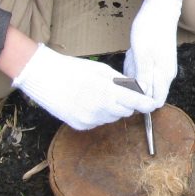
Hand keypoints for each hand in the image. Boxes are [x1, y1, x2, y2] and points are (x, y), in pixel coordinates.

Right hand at [12, 44, 154, 130]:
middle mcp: (100, 109)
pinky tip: (87, 102)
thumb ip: (122, 83)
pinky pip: (98, 122)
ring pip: (112, 117)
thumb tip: (138, 89)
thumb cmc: (74, 69)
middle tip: (117, 92)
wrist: (44, 78)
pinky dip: (98, 114)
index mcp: (107, 92)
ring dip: (111, 109)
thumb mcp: (102, 70)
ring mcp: (90, 119)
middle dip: (126, 103)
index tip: (150, 102)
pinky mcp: (81, 126)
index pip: (137, 103)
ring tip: (97, 95)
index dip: (145, 103)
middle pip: (126, 112)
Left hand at [123, 0, 183, 109]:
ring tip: (132, 56)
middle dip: (135, 84)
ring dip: (134, 72)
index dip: (141, 102)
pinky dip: (135, 64)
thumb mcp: (142, 56)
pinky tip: (134, 53)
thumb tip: (142, 99)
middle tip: (129, 67)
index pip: (156, 101)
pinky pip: (144, 70)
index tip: (128, 91)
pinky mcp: (158, 60)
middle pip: (149, 91)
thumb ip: (143, 79)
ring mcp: (163, 66)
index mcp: (164, 76)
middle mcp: (166, 74)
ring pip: (145, 79)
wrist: (159, 10)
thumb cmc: (150, 31)